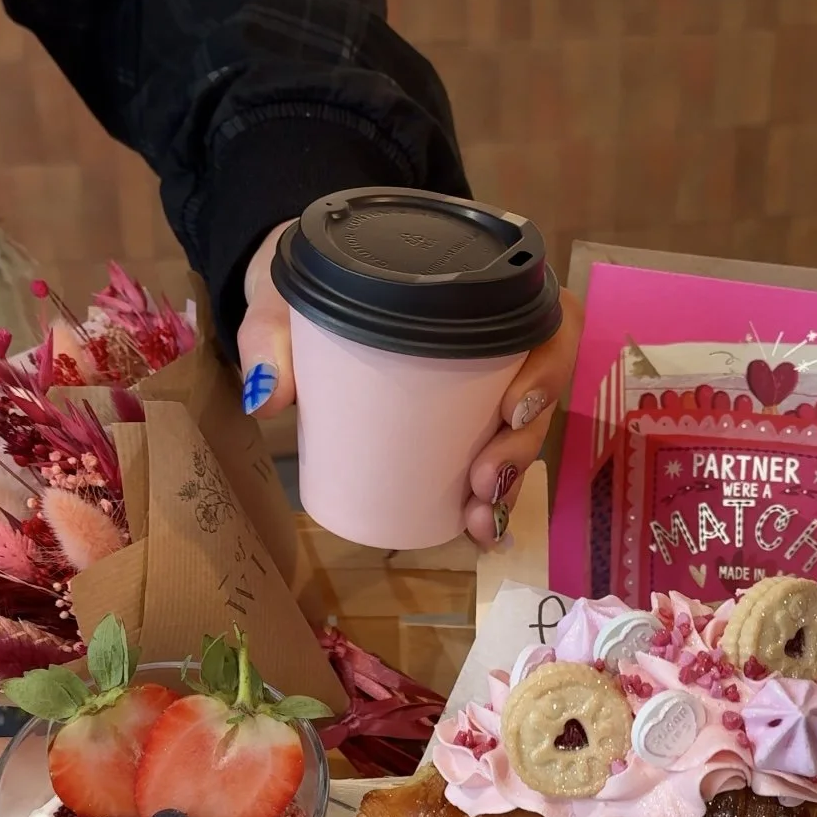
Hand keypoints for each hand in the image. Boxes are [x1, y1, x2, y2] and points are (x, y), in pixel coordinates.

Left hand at [238, 222, 583, 546]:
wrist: (291, 305)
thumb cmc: (303, 290)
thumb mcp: (282, 298)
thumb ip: (270, 335)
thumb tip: (268, 397)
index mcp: (473, 287)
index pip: (546, 315)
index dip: (548, 364)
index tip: (514, 405)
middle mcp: (494, 336)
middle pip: (540, 388)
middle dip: (523, 443)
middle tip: (482, 479)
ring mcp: (482, 384)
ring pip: (523, 430)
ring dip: (511, 480)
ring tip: (479, 516)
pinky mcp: (461, 423)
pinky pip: (494, 457)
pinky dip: (492, 496)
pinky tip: (479, 530)